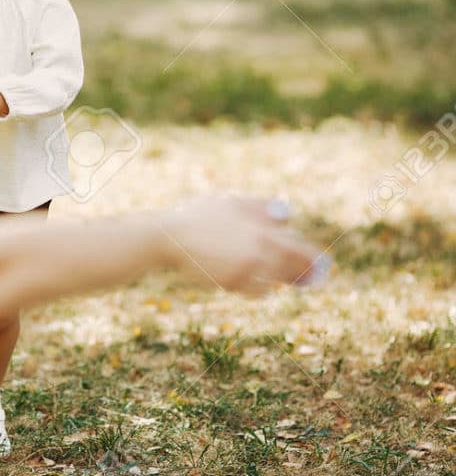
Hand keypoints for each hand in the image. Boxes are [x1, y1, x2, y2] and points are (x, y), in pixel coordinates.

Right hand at [163, 196, 323, 294]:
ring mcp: (245, 271)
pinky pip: (255, 291)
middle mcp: (259, 254)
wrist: (170, 237)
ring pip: (274, 283)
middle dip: (302, 275)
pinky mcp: (232, 284)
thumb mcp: (232, 203)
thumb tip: (287, 216)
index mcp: (264, 232)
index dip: (315, 260)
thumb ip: (261, 208)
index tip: (323, 265)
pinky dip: (258, 288)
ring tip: (282, 279)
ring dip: (277, 281)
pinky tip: (256, 283)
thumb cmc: (200, 216)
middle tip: (309, 279)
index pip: (302, 251)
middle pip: (292, 270)